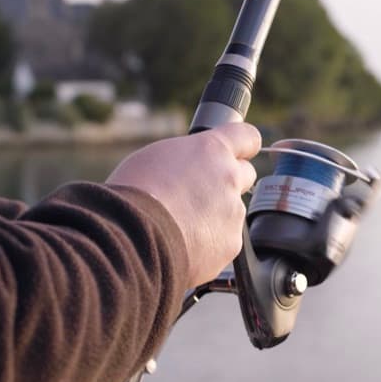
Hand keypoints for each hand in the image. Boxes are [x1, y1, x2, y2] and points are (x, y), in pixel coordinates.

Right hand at [107, 123, 260, 286]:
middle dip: (229, 182)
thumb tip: (190, 171)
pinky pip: (224, 241)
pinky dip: (208, 244)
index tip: (240, 151)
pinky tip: (182, 245)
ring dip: (214, 216)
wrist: (133, 237)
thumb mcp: (155, 158)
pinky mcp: (230, 243)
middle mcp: (229, 178)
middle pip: (245, 175)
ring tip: (179, 225)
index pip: (247, 136)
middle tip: (200, 193)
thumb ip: (185, 161)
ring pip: (231, 212)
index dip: (243, 145)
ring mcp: (233, 213)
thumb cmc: (133, 195)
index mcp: (212, 150)